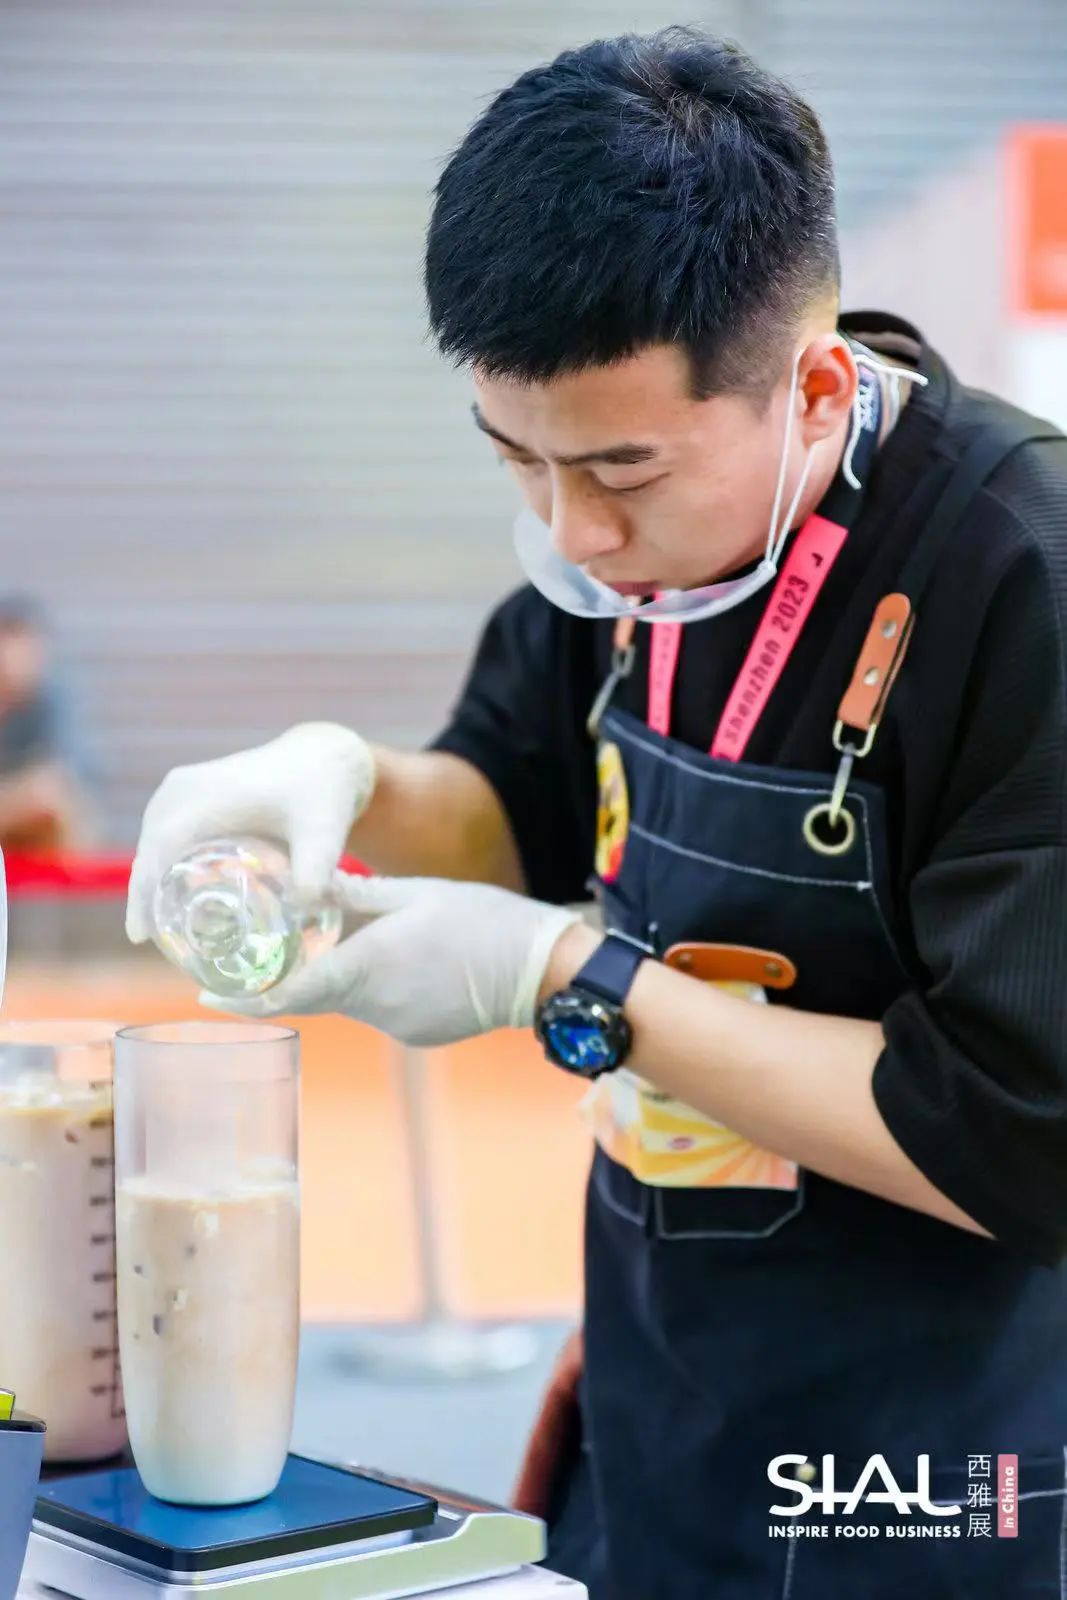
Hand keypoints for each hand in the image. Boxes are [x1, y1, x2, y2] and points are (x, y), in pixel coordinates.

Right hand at [125, 723, 375, 942]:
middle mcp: (184, 788)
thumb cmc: (323, 792)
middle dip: (144, 895)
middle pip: (148, 849)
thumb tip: (307, 906)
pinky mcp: (189, 792)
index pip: (158, 850)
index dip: (144, 893)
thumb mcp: (323, 832)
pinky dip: (161, 861)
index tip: (139, 936)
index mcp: (207, 797)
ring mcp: (182, 787)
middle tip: (153, 942)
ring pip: (152, 841)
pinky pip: (163, 831)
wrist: (324, 755)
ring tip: (158, 927)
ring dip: (149, 879)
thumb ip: (315, 868)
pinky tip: (172, 894)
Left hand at [200, 873, 584, 1047]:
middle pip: (318, 993)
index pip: (288, 992)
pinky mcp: (419, 1035)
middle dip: (300, 973)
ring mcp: (398, 1026)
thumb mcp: (411, 894)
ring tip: (382, 941)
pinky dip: (382, 988)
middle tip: (283, 948)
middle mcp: (374, 1006)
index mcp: (366, 966)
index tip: (206, 995)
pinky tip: (413, 963)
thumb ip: (353, 896)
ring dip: (349, 975)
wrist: (540, 968)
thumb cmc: (478, 919)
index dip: (243, 998)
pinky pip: (383, 1011)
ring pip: (352, 1000)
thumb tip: (307, 884)